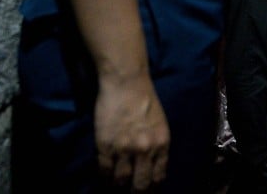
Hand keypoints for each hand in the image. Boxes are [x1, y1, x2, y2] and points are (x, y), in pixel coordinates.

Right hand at [94, 74, 169, 191]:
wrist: (127, 83)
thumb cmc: (145, 101)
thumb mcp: (160, 125)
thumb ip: (157, 147)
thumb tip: (152, 168)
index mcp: (162, 144)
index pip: (157, 177)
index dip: (151, 188)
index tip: (145, 190)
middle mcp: (145, 150)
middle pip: (140, 184)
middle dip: (136, 192)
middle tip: (131, 193)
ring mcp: (124, 149)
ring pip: (121, 180)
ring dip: (118, 185)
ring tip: (117, 184)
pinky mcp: (106, 145)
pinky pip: (104, 170)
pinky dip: (104, 176)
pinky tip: (105, 175)